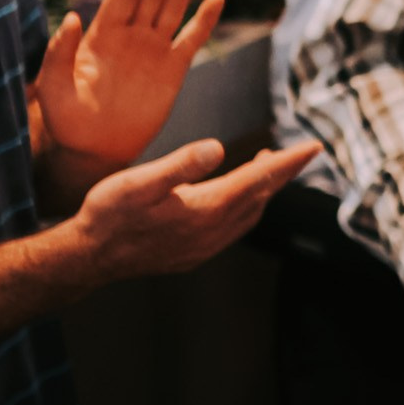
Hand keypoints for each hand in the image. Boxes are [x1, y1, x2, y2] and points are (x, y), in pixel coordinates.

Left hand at [35, 0, 223, 165]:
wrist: (95, 148)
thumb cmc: (68, 119)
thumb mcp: (54, 86)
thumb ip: (60, 52)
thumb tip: (72, 16)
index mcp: (101, 35)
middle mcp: (130, 36)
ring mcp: (154, 50)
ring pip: (172, 9)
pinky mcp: (174, 69)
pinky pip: (194, 38)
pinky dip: (206, 19)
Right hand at [67, 138, 318, 279]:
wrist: (87, 257)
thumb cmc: (108, 214)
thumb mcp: (138, 182)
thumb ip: (181, 165)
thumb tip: (218, 147)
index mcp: (206, 209)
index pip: (260, 179)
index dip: (289, 161)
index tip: (315, 146)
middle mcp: (213, 231)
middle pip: (261, 196)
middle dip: (282, 173)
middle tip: (297, 152)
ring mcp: (205, 246)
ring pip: (250, 214)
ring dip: (264, 191)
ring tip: (267, 167)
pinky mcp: (194, 254)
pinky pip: (235, 229)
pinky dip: (246, 208)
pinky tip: (237, 199)